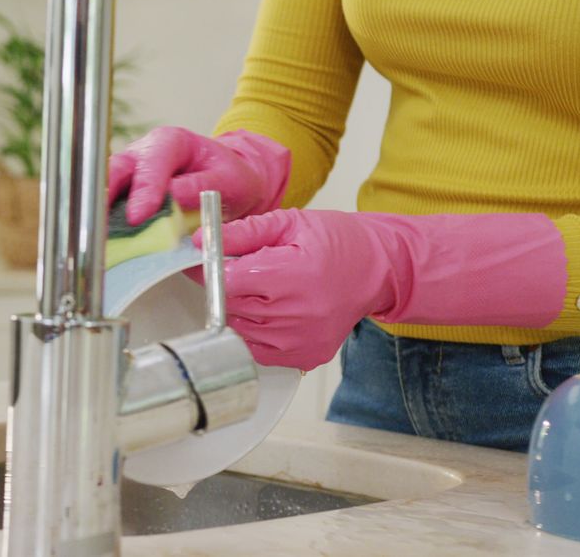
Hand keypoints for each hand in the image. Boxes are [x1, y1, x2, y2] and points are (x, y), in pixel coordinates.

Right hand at [107, 126, 289, 224]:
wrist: (225, 184)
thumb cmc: (228, 178)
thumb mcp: (229, 180)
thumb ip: (202, 186)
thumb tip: (173, 195)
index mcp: (171, 142)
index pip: (152, 162)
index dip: (144, 189)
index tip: (138, 216)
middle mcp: (144, 153)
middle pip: (116, 168)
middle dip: (107, 195)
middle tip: (104, 224)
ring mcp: (130, 174)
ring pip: (106, 187)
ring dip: (101, 212)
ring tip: (98, 235)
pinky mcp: (125, 196)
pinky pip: (110, 207)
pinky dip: (106, 224)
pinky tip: (104, 242)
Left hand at [191, 209, 567, 370]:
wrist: (378, 270)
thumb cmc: (336, 241)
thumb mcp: (290, 222)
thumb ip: (244, 233)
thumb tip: (201, 242)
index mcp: (295, 275)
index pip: (231, 283)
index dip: (209, 272)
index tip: (204, 264)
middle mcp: (300, 313)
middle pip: (233, 308)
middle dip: (224, 290)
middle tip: (232, 274)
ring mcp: (304, 340)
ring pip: (242, 331)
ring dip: (239, 312)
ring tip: (258, 291)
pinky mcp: (308, 357)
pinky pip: (261, 351)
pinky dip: (255, 333)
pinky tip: (270, 313)